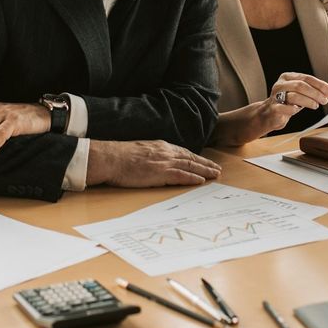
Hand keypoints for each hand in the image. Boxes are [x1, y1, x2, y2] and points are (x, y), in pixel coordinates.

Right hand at [85, 140, 221, 186]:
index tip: (204, 162)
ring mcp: (163, 162)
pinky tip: (201, 181)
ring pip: (190, 166)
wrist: (110, 158)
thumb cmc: (119, 156)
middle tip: (217, 169)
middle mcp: (165, 152)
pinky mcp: (160, 173)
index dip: (196, 157)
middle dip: (205, 164)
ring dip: (204, 171)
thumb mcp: (139, 150)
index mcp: (159, 146)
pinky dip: (192, 178)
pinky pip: (181, 176)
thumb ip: (150, 154)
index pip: (182, 152)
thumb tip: (154, 161)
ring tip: (215, 175)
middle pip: (190, 158)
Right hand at [215, 72, 327, 145]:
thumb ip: (312, 91)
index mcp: (287, 77)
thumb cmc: (286, 103)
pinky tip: (296, 111)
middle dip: (316, 93)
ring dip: (308, 101)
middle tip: (325, 100)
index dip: (320, 85)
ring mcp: (275, 96)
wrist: (268, 115)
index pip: (306, 78)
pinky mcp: (272, 108)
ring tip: (315, 106)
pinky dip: (293, 110)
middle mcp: (280, 84)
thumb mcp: (299, 94)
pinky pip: (285, 108)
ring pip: (294, 95)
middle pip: (300, 85)